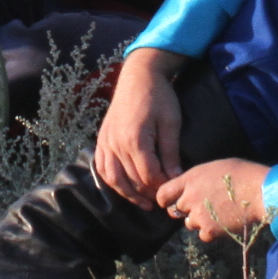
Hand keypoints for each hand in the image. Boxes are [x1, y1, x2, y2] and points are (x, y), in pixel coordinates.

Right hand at [93, 46, 188, 206]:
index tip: (174, 190)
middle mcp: (116, 143)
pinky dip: (111, 181)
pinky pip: (102, 166)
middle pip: (132, 179)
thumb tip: (176, 178)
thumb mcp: (171, 122)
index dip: (162, 187)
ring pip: (113, 178)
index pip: (148, 175)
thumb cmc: (159, 96)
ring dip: (128, 193)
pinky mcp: (101, 139)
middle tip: (163, 200)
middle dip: (148, 193)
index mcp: (135, 139)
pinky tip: (124, 188)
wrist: (138, 76)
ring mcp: (106, 141)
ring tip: (144, 202)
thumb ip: (170, 152)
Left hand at [158, 157, 270, 240]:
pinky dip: (211, 232)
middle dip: (186, 210)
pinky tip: (223, 223)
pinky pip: (203, 235)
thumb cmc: (243, 174)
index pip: (163, 193)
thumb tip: (193, 186)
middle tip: (202, 207)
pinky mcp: (209, 230)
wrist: (261, 191)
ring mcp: (198, 215)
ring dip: (199, 221)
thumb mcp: (214, 167)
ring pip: (189, 223)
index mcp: (190, 179)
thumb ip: (198, 179)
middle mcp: (189, 197)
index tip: (169, 202)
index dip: (165, 199)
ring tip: (217, 214)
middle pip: (176, 210)